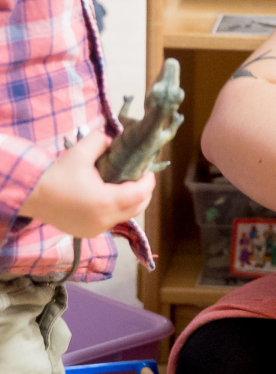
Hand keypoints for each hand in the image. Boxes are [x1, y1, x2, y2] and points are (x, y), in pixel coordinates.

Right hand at [17, 132, 154, 235]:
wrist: (30, 195)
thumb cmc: (56, 174)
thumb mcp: (80, 152)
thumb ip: (101, 141)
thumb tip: (114, 140)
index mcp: (106, 202)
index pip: (141, 193)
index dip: (148, 181)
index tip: (147, 170)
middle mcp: (105, 220)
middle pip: (138, 208)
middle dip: (143, 192)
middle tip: (140, 177)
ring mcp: (97, 230)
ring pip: (125, 216)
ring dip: (130, 202)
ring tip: (127, 186)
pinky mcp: (88, 233)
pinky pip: (111, 222)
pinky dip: (116, 210)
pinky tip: (111, 198)